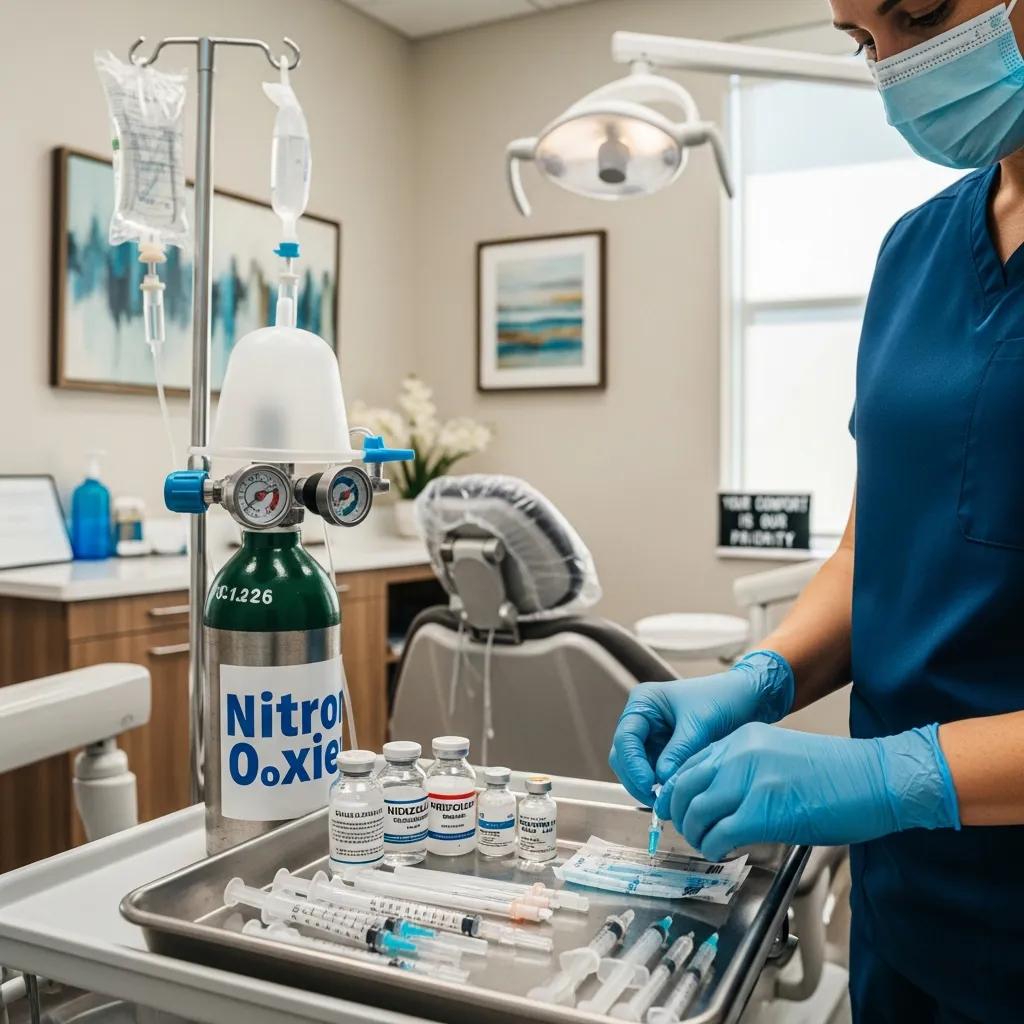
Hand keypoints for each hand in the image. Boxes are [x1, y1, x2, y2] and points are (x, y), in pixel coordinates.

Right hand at [608, 651, 793, 805]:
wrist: (747, 699)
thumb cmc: (723, 699)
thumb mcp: (699, 724)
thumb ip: (678, 752)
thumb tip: (661, 781)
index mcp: (643, 703)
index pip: (625, 738)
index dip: (633, 764)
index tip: (649, 785)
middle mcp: (642, 720)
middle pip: (624, 756)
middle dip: (637, 779)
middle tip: (657, 800)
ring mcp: (652, 737)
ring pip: (636, 769)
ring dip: (648, 786)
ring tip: (668, 800)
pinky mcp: (664, 752)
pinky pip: (654, 773)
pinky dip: (660, 786)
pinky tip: (674, 795)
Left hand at [656, 722, 960, 861]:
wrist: (878, 778)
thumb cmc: (839, 774)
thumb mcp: (780, 756)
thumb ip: (747, 770)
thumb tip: (721, 797)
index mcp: (743, 738)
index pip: (690, 763)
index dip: (677, 790)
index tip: (677, 808)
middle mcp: (740, 753)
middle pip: (683, 786)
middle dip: (678, 813)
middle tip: (686, 831)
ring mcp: (750, 780)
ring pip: (696, 811)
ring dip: (696, 834)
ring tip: (707, 844)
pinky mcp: (763, 811)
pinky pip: (719, 833)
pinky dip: (714, 847)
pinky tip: (723, 852)